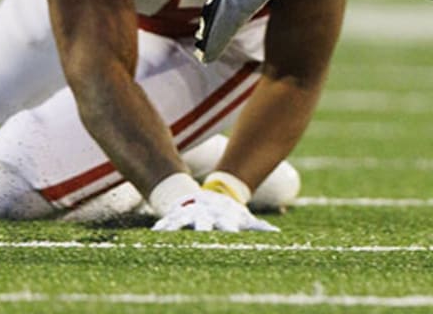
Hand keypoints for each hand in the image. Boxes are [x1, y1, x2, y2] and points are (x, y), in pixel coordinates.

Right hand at [150, 188, 277, 232]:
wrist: (204, 196)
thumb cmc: (225, 213)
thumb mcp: (242, 218)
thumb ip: (257, 227)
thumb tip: (276, 235)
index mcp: (222, 218)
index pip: (226, 225)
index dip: (228, 229)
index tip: (230, 235)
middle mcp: (205, 216)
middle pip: (204, 224)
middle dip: (202, 229)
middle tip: (201, 234)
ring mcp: (191, 214)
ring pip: (183, 221)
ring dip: (177, 227)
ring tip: (169, 232)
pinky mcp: (177, 216)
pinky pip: (168, 222)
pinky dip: (163, 227)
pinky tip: (156, 232)